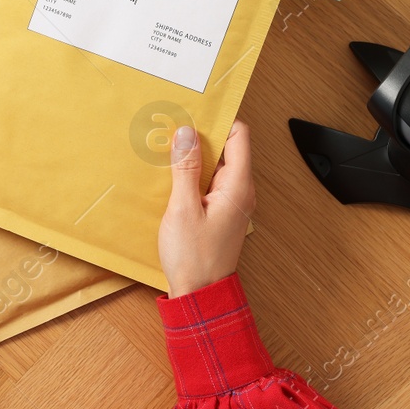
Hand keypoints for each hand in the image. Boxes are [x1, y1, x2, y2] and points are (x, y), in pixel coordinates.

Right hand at [158, 121, 254, 297]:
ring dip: (195, 155)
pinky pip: (209, 182)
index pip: (240, 135)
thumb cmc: (194, 258)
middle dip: (202, 135)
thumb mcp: (183, 209)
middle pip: (228, 147)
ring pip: (216, 165)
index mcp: (238, 185)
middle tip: (174, 127)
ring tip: (168, 148)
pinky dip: (193, 173)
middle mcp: (240, 190)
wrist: (200, 296)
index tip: (193, 112)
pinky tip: (172, 175)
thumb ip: (185, 168)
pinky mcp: (220, 211)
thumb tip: (186, 133)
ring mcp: (231, 201)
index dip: (219, 119)